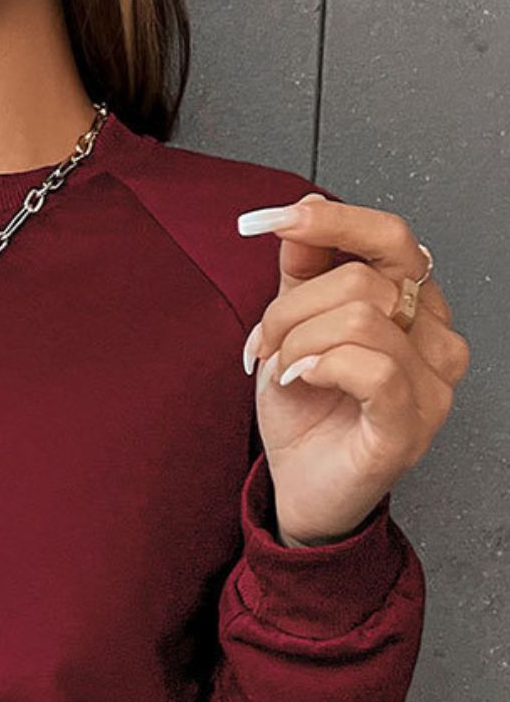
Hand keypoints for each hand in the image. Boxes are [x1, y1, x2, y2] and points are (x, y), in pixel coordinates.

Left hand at [235, 192, 470, 545]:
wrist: (300, 489)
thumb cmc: (307, 415)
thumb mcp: (294, 330)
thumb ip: (303, 272)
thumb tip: (300, 212)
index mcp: (416, 306)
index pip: (391, 236)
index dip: (332, 221)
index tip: (271, 220)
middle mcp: (436, 339)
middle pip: (366, 277)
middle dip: (293, 306)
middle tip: (265, 342)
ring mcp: (432, 384)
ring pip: (362, 317)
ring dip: (298, 342)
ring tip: (282, 372)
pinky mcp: (410, 425)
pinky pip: (372, 367)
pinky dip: (320, 366)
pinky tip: (300, 380)